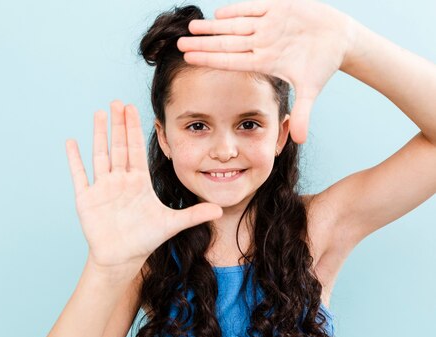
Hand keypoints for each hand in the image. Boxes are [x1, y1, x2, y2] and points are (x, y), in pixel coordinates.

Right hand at [65, 101, 222, 272]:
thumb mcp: (171, 224)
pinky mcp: (87, 199)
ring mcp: (102, 188)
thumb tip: (221, 210)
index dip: (134, 128)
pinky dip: (75, 160)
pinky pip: (80, 175)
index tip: (133, 108)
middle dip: (118, 124)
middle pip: (119, 146)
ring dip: (99, 134)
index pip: (136, 149)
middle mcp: (120, 180)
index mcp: (138, 182)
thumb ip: (194, 215)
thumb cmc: (144, 239)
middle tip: (116, 102)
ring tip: (98, 113)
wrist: (121, 258)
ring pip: (100, 155)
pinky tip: (71, 142)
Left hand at [176, 0, 356, 143]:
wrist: (339, 38)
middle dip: (203, 43)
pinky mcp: (278, 7)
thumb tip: (301, 141)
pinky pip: (253, 7)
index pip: (231, 61)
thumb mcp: (311, 89)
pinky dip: (237, 9)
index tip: (189, 60)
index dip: (210, 59)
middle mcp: (261, 43)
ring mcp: (268, 25)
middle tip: (180, 44)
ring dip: (213, 26)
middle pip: (226, 43)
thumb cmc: (322, 64)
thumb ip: (303, 112)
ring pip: (235, 25)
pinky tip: (218, 13)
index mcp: (264, 61)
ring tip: (193, 27)